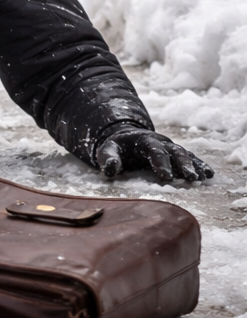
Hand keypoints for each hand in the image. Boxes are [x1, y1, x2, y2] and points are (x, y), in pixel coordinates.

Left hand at [95, 127, 213, 184]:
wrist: (126, 140)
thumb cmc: (116, 149)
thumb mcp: (107, 151)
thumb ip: (108, 159)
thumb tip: (110, 169)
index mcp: (144, 140)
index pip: (154, 151)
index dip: (161, 163)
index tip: (166, 176)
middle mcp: (161, 142)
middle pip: (175, 151)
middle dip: (183, 164)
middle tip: (190, 178)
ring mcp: (170, 147)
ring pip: (185, 154)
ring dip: (195, 165)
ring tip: (204, 177)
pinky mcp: (175, 154)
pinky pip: (190, 158)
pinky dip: (200, 165)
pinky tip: (209, 174)